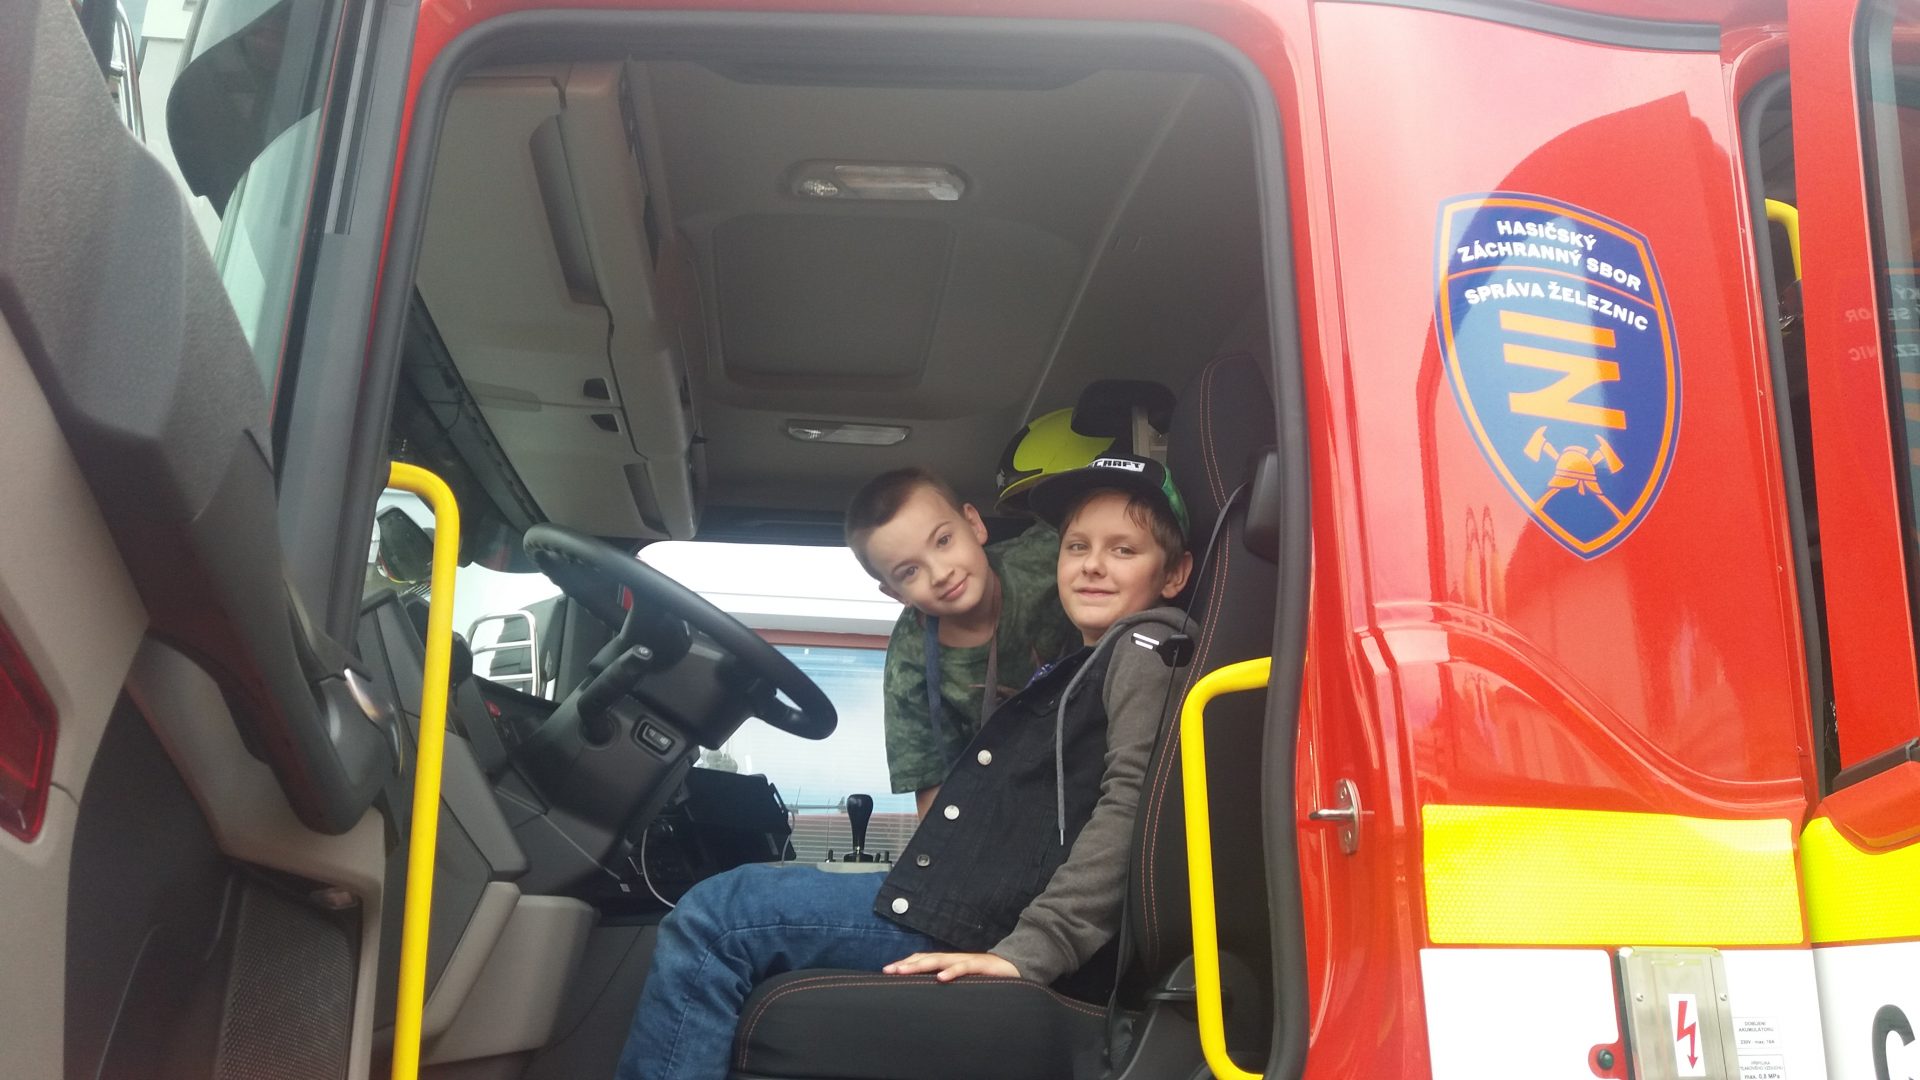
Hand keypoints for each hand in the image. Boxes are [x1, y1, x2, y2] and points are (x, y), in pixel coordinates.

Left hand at [883, 951, 1019, 981]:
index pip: (923, 959)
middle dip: (906, 963)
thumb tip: (929, 994)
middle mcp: (955, 959)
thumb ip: (949, 983)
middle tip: (889, 970)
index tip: (887, 971)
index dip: (905, 963)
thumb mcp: (964, 982)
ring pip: (940, 960)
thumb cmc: (987, 978)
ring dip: (921, 965)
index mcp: (950, 963)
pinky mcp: (981, 966)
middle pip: (926, 958)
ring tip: (905, 970)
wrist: (1016, 968)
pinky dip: (952, 971)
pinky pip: (964, 967)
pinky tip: (941, 978)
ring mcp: (967, 961)